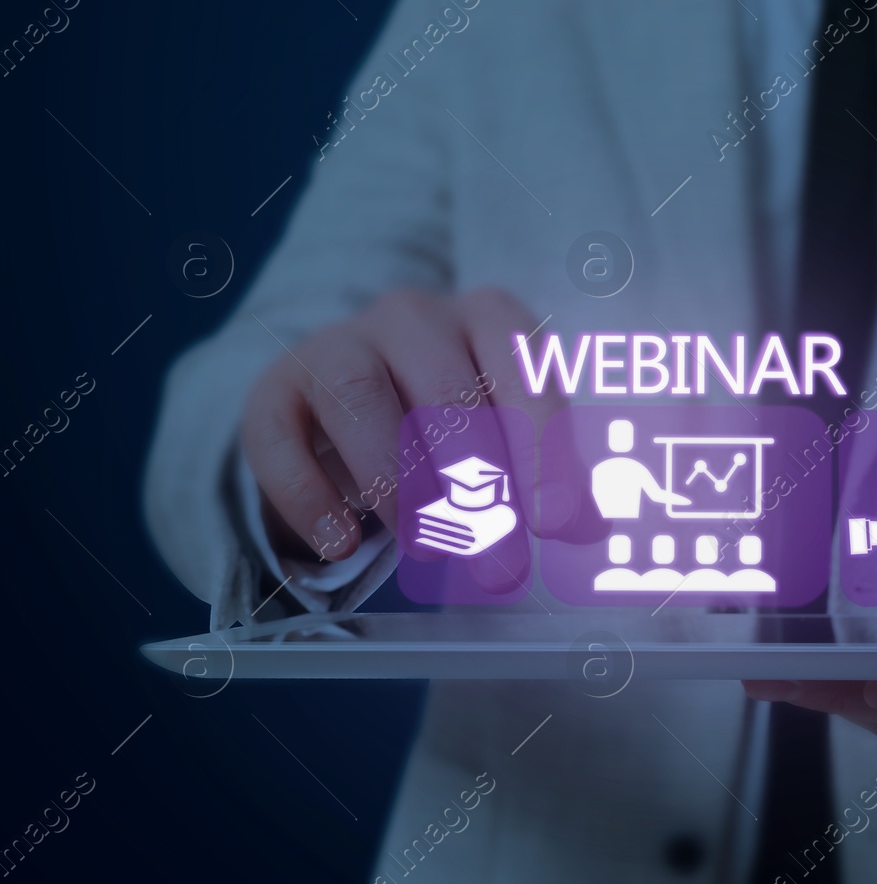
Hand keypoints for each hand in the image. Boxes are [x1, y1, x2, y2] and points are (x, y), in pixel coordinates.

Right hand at [241, 288, 582, 585]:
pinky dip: (309, 496)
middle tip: (496, 566)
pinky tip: (340, 543)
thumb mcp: (510, 434)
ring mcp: (339, 344)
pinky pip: (281, 435)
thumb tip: (592, 527)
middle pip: (447, 393)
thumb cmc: (453, 417)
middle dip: (477, 488)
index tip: (553, 523)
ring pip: (361, 399)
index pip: (523, 373)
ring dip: (396, 484)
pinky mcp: (277, 387)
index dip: (541, 450)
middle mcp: (414, 316)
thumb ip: (553, 477)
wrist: (349, 398)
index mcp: (490, 318)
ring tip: (424, 549)